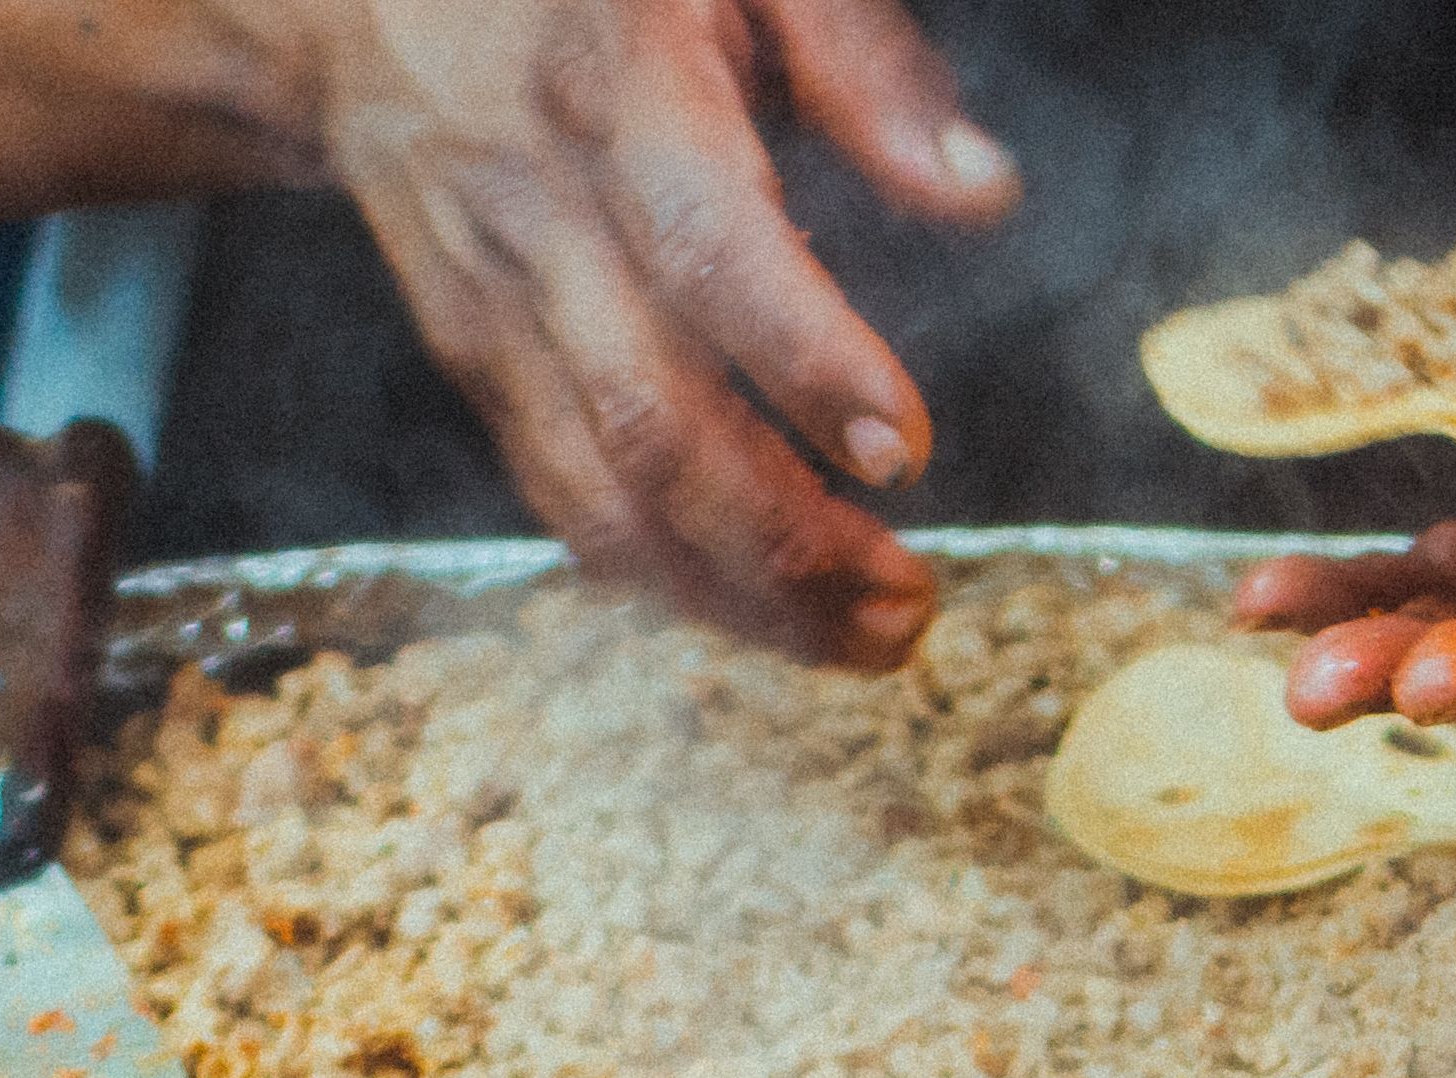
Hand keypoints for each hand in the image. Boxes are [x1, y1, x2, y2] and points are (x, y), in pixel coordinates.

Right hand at [259, 0, 1020, 667]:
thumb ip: (865, 65)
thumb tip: (981, 196)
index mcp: (617, 90)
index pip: (706, 249)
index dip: (807, 364)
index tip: (908, 451)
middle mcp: (537, 215)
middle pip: (649, 419)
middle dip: (786, 541)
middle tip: (909, 602)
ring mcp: (490, 307)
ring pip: (598, 496)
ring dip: (736, 597)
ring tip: (864, 635)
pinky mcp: (473, 368)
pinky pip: (564, 500)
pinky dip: (666, 578)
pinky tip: (764, 607)